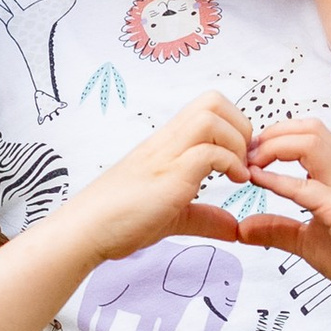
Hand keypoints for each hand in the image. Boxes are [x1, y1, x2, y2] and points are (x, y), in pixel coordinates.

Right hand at [65, 93, 257, 262]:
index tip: (242, 159)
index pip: (208, 106)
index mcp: (169, 143)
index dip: (236, 126)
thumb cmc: (121, 220)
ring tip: (238, 172)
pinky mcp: (168, 174)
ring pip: (211, 116)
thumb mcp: (174, 216)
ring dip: (235, 141)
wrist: (86, 231)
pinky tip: (233, 183)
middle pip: (213, 100)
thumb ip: (205, 217)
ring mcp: (167, 154)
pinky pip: (207, 151)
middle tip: (243, 160)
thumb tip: (234, 228)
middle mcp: (168, 141)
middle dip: (240, 125)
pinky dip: (229, 163)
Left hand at [243, 120, 330, 307]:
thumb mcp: (309, 241)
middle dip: (273, 133)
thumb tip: (243, 228)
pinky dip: (278, 180)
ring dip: (275, 147)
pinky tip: (258, 181)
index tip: (250, 156)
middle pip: (310, 128)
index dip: (276, 136)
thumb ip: (278, 230)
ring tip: (252, 164)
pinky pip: (307, 187)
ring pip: (311, 142)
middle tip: (247, 154)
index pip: (309, 134)